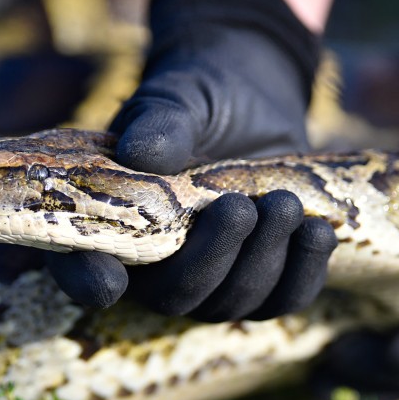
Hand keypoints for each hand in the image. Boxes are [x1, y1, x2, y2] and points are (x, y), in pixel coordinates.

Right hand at [47, 0, 336, 319]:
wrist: (250, 96)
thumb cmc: (196, 96)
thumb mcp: (177, 99)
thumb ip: (161, 123)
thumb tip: (145, 153)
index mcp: (109, 224)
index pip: (81, 269)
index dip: (89, 283)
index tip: (110, 279)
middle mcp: (154, 265)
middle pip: (176, 298)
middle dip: (212, 260)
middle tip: (239, 207)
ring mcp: (210, 277)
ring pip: (232, 303)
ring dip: (264, 261)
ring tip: (283, 204)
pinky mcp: (262, 276)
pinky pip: (282, 300)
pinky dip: (303, 273)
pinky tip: (317, 232)